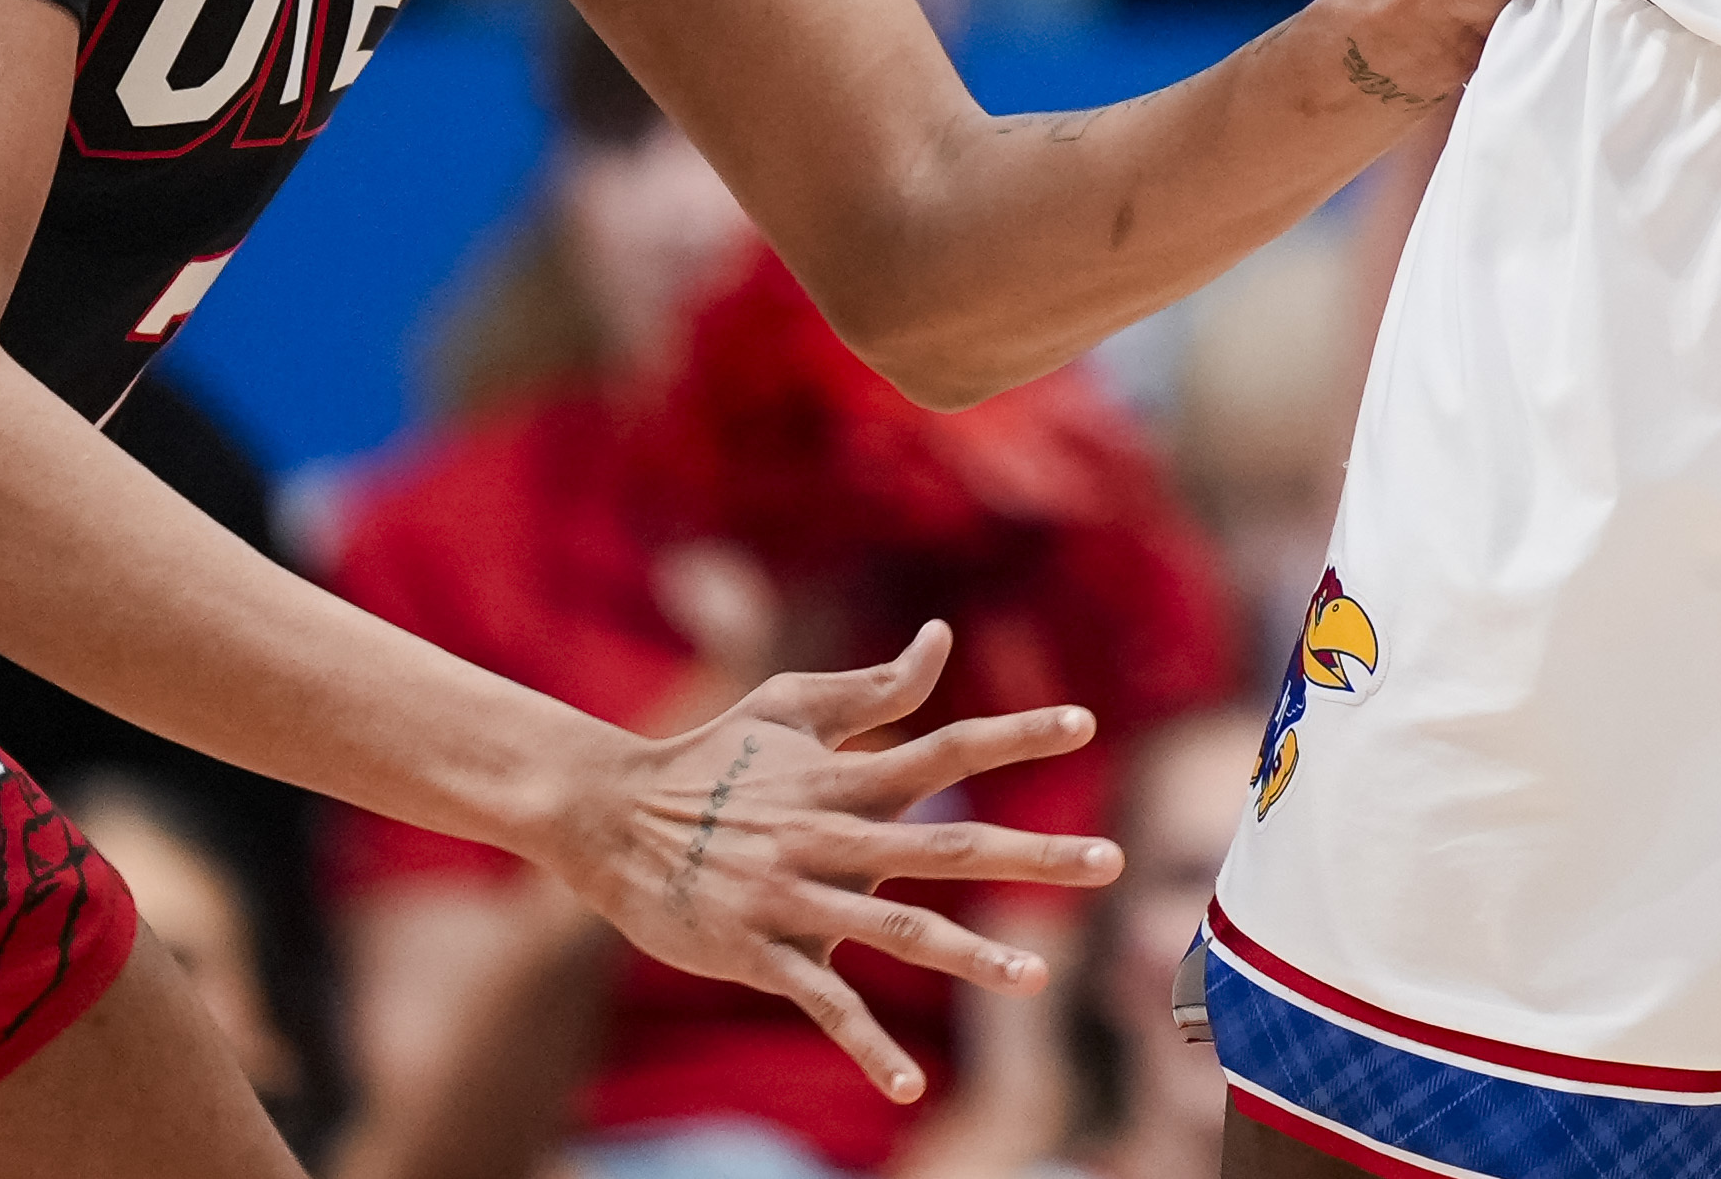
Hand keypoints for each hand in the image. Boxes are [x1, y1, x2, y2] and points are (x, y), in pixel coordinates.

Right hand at [543, 621, 1119, 1102]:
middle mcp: (831, 834)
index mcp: (843, 777)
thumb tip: (940, 636)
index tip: (1085, 725)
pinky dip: (867, 1046)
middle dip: (1033, 853)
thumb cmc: (708, 757)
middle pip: (949, 842)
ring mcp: (796, 898)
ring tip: (1035, 977)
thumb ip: (872, 687)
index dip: (1014, 735)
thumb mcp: (788, 706)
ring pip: (898, 929)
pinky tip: (910, 1085)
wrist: (610, 818)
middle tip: (1110, 861)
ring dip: (970, 956)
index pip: (945, 748)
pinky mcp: (760, 953)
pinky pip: (825, 1005)